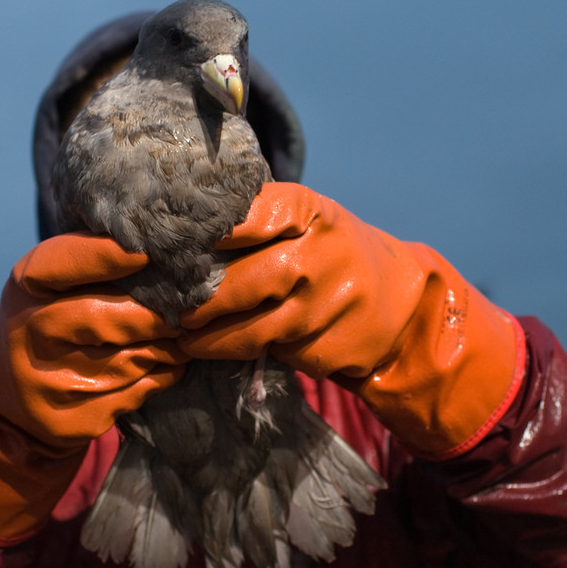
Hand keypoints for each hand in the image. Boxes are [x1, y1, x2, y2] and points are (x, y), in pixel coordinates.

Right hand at [0, 234, 185, 446]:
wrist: (11, 392)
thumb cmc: (49, 316)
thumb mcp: (52, 282)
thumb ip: (93, 259)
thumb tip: (160, 243)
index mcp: (25, 288)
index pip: (59, 265)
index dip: (102, 257)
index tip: (144, 253)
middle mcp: (31, 334)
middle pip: (106, 319)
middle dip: (155, 314)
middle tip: (189, 303)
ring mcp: (49, 383)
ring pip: (132, 359)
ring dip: (167, 346)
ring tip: (182, 333)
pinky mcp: (72, 420)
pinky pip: (137, 392)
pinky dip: (162, 375)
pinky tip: (168, 362)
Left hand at [177, 185, 425, 379]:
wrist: (401, 301)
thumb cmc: (332, 251)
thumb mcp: (307, 220)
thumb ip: (255, 221)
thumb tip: (177, 236)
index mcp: (308, 213)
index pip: (241, 218)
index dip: (199, 236)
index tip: (165, 248)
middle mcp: (319, 256)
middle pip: (240, 282)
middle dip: (197, 299)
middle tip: (169, 305)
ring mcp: (326, 307)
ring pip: (250, 330)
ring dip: (208, 338)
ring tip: (184, 335)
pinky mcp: (326, 349)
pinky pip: (272, 354)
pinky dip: (243, 354)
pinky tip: (221, 349)